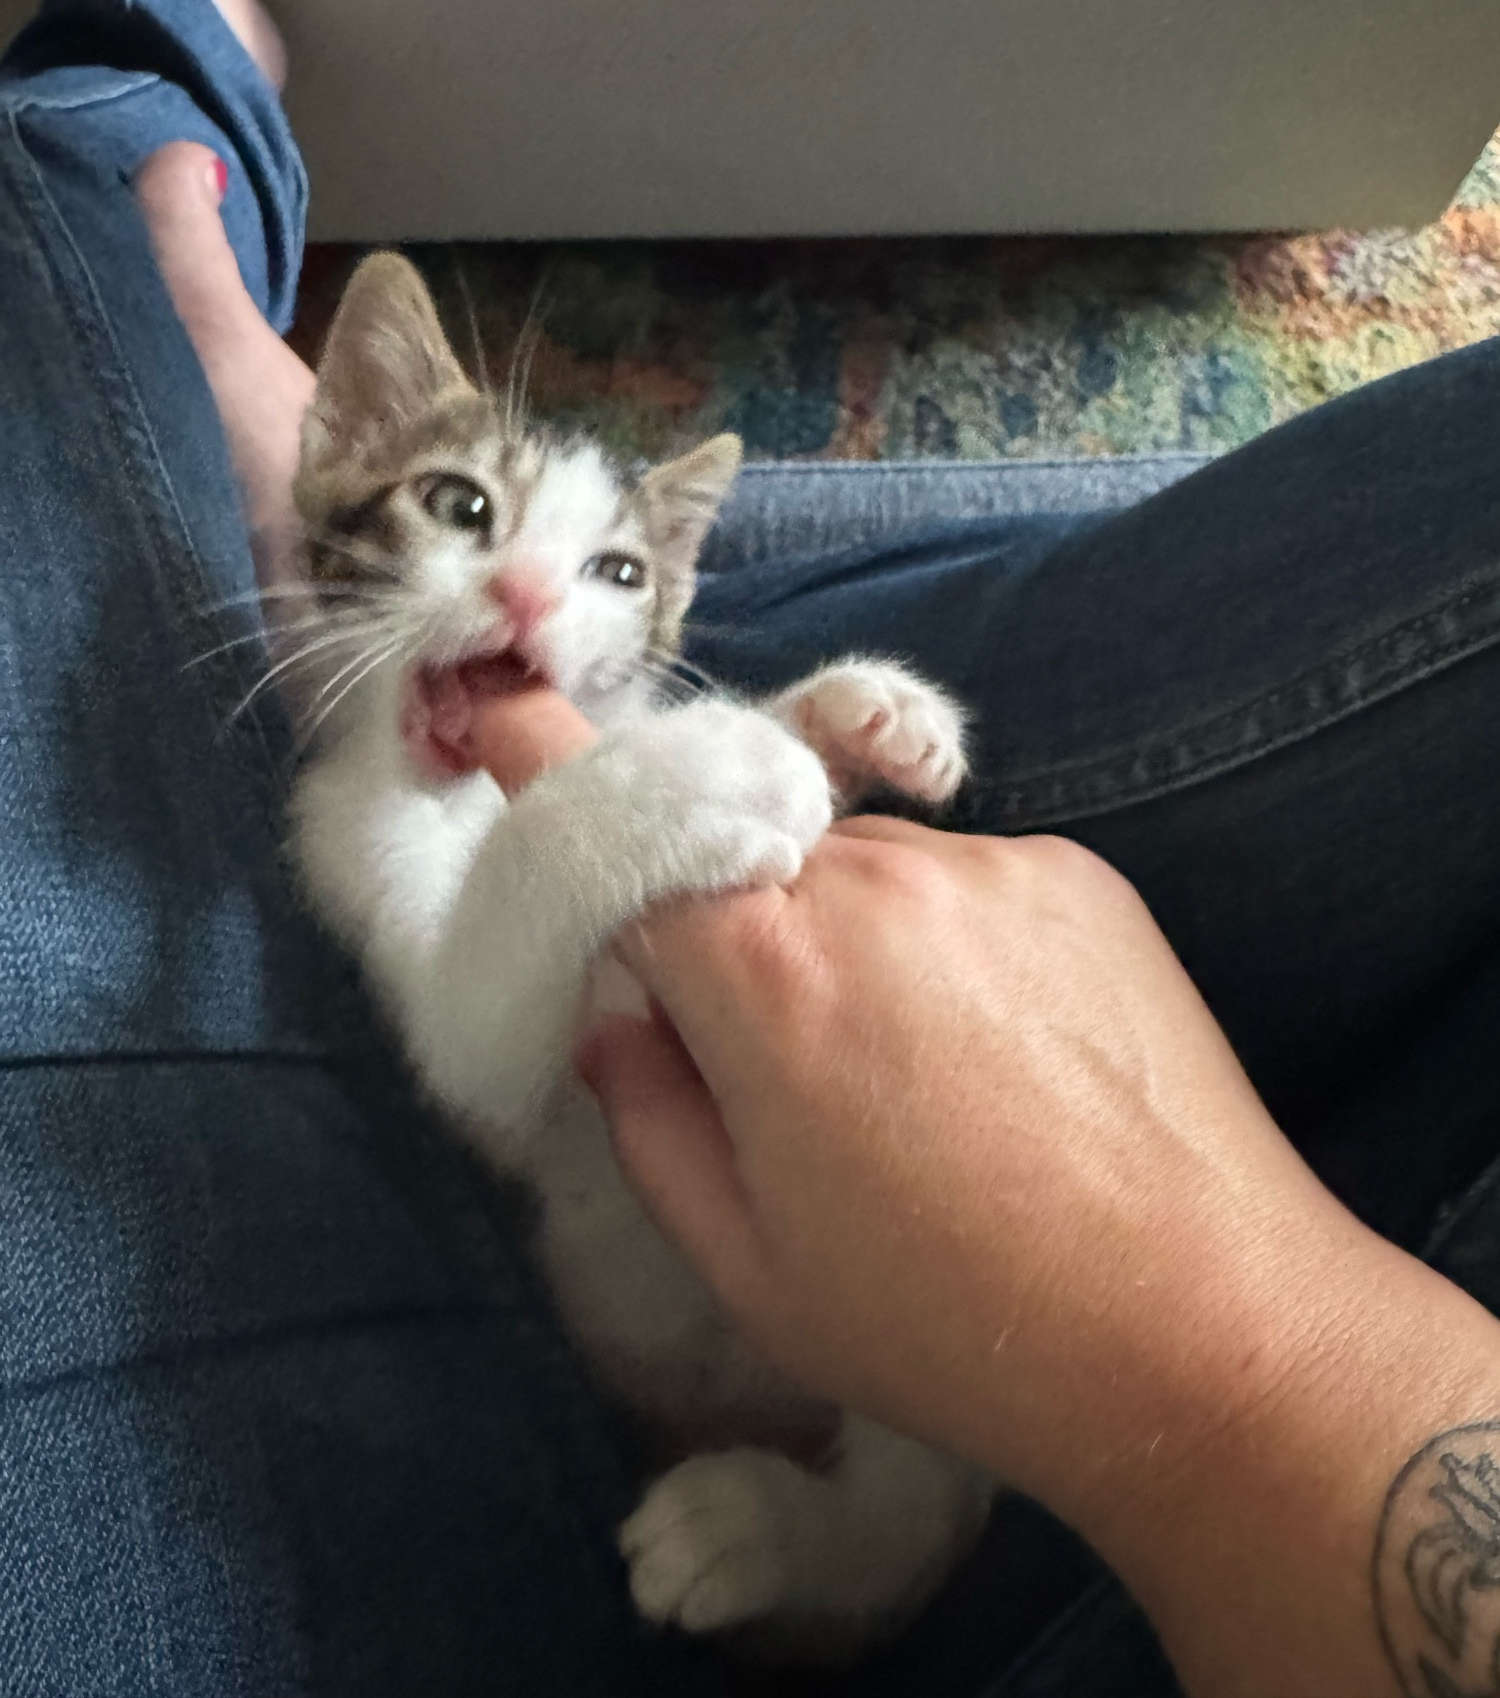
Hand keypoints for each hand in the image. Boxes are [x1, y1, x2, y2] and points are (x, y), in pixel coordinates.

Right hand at [471, 685, 1499, 1697]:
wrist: (1208, 1329)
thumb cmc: (954, 1323)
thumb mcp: (750, 1263)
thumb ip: (647, 1116)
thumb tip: (615, 1018)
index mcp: (763, 975)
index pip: (619, 822)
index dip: (545, 760)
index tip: (503, 717)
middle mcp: (872, 882)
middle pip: (744, 850)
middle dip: (725, 918)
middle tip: (776, 1051)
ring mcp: (988, 867)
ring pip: (858, 863)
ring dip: (845, 934)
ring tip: (919, 1078)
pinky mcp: (1080, 874)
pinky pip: (962, 877)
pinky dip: (944, 939)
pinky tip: (1003, 1058)